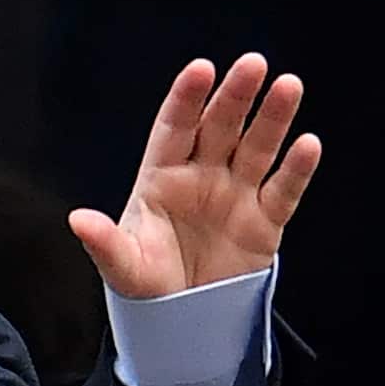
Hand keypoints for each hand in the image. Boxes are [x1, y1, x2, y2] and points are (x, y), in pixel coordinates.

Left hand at [68, 53, 321, 297]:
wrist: (182, 321)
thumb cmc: (146, 284)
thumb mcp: (121, 265)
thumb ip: (103, 242)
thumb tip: (77, 221)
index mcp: (161, 179)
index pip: (174, 130)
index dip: (186, 100)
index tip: (200, 70)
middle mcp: (200, 178)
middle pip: (220, 127)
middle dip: (235, 96)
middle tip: (252, 65)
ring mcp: (235, 195)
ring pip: (257, 147)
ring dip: (273, 118)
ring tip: (288, 87)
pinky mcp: (264, 221)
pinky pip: (283, 190)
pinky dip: (296, 168)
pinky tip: (307, 144)